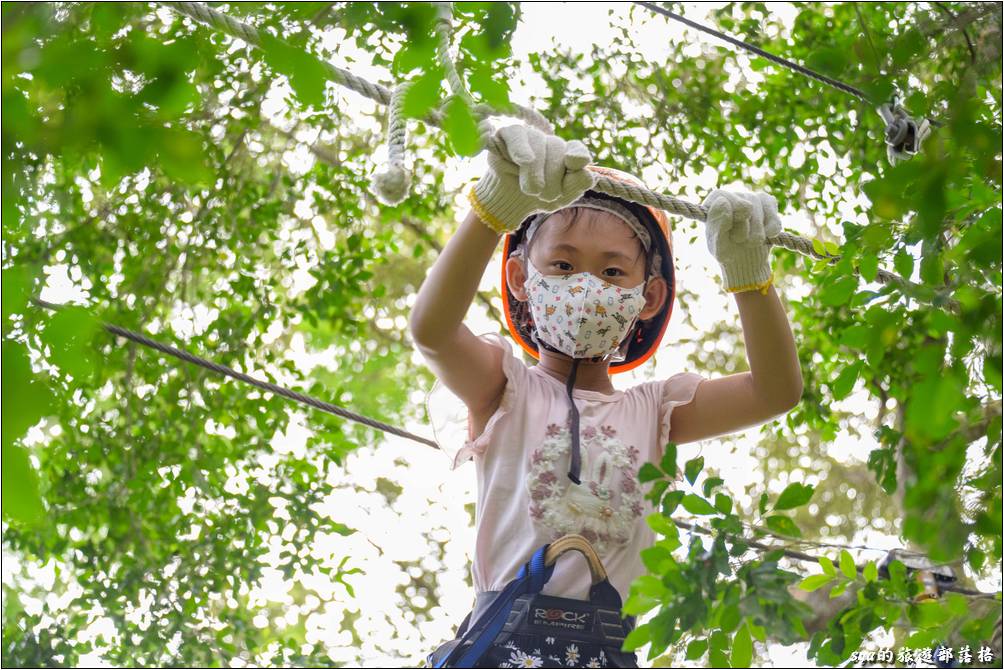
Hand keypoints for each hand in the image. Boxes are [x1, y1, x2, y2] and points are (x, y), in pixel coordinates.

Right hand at [469, 125, 593, 233]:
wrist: (507, 203)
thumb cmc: (536, 198)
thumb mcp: (560, 197)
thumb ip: (576, 184)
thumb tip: (586, 171)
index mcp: (566, 155)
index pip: (577, 150)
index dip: (577, 155)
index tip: (573, 162)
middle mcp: (550, 142)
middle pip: (558, 150)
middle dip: (552, 179)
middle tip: (543, 195)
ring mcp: (530, 136)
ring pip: (539, 144)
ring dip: (534, 173)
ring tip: (531, 190)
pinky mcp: (508, 134)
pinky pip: (518, 135)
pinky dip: (521, 148)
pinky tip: (524, 160)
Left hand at [702, 189, 781, 292]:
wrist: (745, 261)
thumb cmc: (727, 251)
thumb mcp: (717, 246)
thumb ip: (717, 226)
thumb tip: (724, 202)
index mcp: (715, 202)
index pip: (722, 197)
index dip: (728, 216)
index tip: (728, 231)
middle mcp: (734, 195)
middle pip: (745, 206)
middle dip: (743, 229)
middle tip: (737, 239)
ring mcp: (753, 197)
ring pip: (760, 211)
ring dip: (756, 234)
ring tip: (749, 242)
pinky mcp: (769, 203)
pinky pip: (774, 217)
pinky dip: (770, 232)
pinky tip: (765, 236)